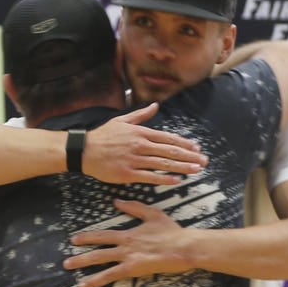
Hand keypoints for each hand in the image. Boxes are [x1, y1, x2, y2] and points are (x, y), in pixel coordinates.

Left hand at [64, 199, 196, 286]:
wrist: (184, 246)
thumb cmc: (172, 232)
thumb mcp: (154, 214)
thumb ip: (135, 208)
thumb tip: (117, 202)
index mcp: (128, 233)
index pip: (103, 235)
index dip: (88, 237)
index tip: (75, 239)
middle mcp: (124, 244)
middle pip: (97, 248)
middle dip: (81, 253)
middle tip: (66, 258)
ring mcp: (127, 256)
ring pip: (100, 260)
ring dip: (82, 264)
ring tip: (68, 268)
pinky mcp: (133, 268)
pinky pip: (111, 275)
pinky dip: (96, 281)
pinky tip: (84, 286)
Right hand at [83, 104, 207, 184]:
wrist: (83, 150)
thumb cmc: (103, 136)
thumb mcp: (122, 120)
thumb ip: (141, 115)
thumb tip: (155, 106)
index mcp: (140, 133)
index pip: (167, 138)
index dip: (184, 143)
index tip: (196, 148)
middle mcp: (140, 145)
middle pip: (170, 151)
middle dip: (189, 156)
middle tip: (203, 161)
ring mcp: (135, 160)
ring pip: (163, 164)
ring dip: (182, 167)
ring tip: (196, 170)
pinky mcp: (128, 174)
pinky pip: (150, 177)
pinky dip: (165, 179)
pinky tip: (177, 181)